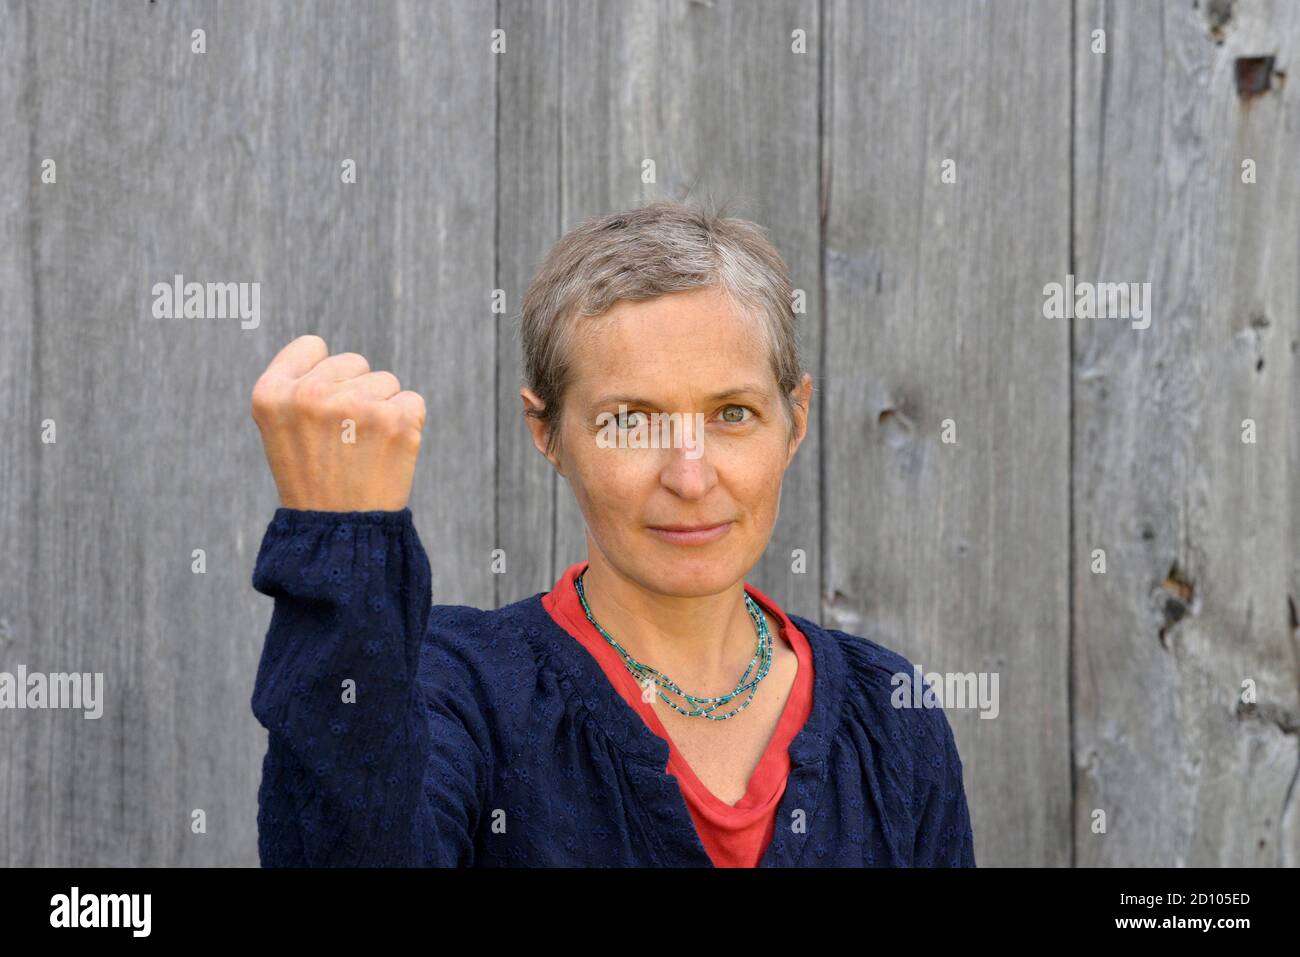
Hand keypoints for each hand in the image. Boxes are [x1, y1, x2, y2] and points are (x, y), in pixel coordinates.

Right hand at [250, 335, 426, 510]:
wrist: (341, 532)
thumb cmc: (313, 478)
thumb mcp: (282, 429)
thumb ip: (301, 385)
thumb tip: (343, 360)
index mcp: (272, 394)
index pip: (312, 346)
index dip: (323, 374)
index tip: (321, 410)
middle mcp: (310, 394)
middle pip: (354, 362)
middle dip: (355, 392)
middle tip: (343, 440)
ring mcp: (355, 405)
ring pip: (385, 381)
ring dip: (381, 410)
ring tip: (363, 449)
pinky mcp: (395, 419)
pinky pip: (411, 401)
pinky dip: (406, 424)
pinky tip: (386, 452)